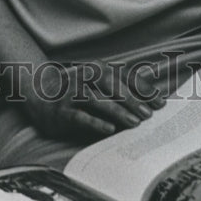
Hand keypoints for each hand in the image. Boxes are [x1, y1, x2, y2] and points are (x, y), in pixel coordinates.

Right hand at [21, 59, 164, 142]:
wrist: (40, 95)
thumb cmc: (77, 91)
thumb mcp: (97, 84)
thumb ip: (120, 88)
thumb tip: (150, 95)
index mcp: (97, 70)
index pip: (124, 77)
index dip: (142, 89)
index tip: (160, 102)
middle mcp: (85, 78)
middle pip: (111, 85)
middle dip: (131, 99)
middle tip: (149, 114)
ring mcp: (73, 94)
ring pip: (97, 100)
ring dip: (117, 111)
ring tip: (134, 123)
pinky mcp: (63, 111)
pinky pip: (81, 116)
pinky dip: (96, 122)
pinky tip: (109, 130)